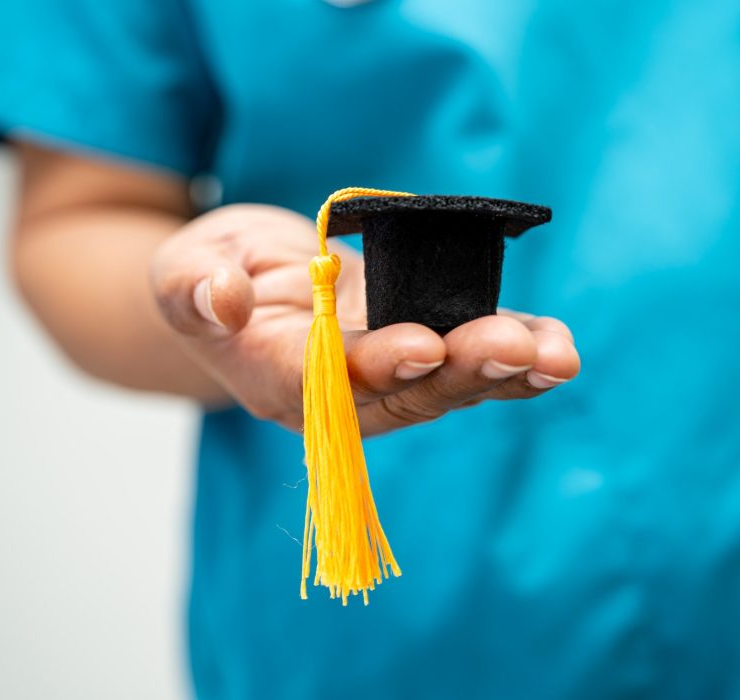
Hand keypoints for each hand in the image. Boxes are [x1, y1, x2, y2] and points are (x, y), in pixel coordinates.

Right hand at [151, 204, 579, 433]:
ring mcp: (385, 375)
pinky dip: (515, 356)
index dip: (374, 366)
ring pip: (448, 386)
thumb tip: (221, 298)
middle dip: (460, 372)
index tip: (420, 346)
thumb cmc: (213, 275)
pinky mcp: (418, 345)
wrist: (245, 285)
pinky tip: (556, 347)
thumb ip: (192, 287)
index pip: (326, 383)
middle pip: (404, 395)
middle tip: (511, 347)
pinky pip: (468, 359)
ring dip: (504, 372)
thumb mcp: (183, 269)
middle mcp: (341, 393)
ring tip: (556, 355)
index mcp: (276, 378)